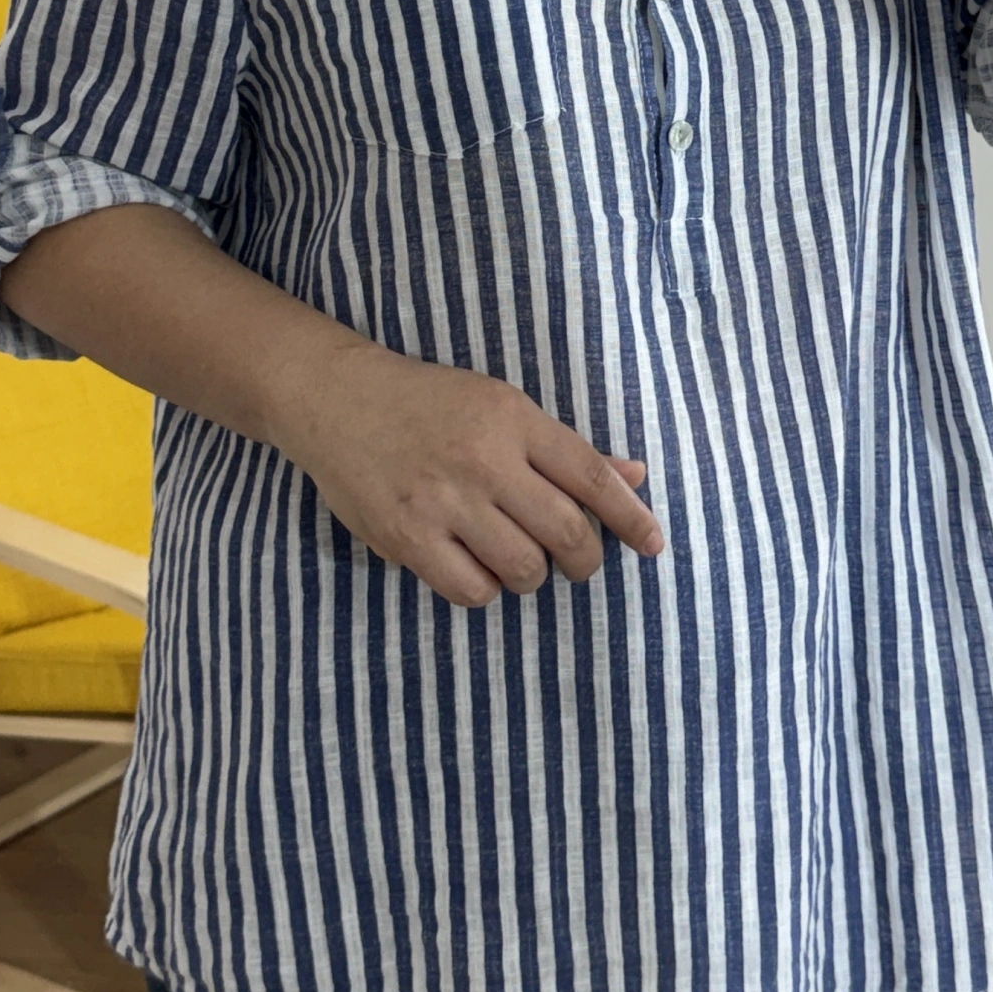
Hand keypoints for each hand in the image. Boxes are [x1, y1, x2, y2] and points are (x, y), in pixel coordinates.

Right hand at [288, 344, 665, 608]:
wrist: (337, 400)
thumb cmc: (430, 404)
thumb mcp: (502, 406)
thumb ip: (567, 449)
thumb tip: (635, 477)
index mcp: (514, 420)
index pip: (593, 477)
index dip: (631, 518)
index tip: (655, 544)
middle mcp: (483, 459)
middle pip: (567, 533)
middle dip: (585, 559)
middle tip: (579, 562)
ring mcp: (443, 501)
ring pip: (524, 569)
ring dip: (531, 574)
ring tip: (516, 556)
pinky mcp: (407, 537)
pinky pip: (472, 590)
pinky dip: (484, 587)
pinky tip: (474, 565)